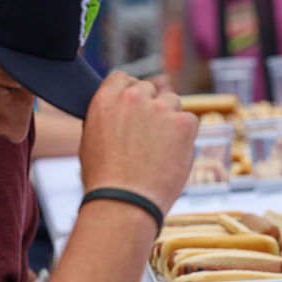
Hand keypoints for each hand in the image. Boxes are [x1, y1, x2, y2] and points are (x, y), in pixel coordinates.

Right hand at [79, 72, 197, 213]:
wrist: (124, 203)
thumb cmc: (105, 181)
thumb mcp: (90, 141)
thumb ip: (107, 119)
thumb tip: (119, 113)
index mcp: (106, 99)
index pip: (124, 79)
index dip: (131, 93)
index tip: (136, 109)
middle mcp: (133, 97)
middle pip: (151, 90)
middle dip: (151, 108)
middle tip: (150, 136)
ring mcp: (160, 109)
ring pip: (172, 102)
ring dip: (170, 120)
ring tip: (160, 150)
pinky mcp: (183, 123)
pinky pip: (191, 121)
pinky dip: (186, 136)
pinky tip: (173, 155)